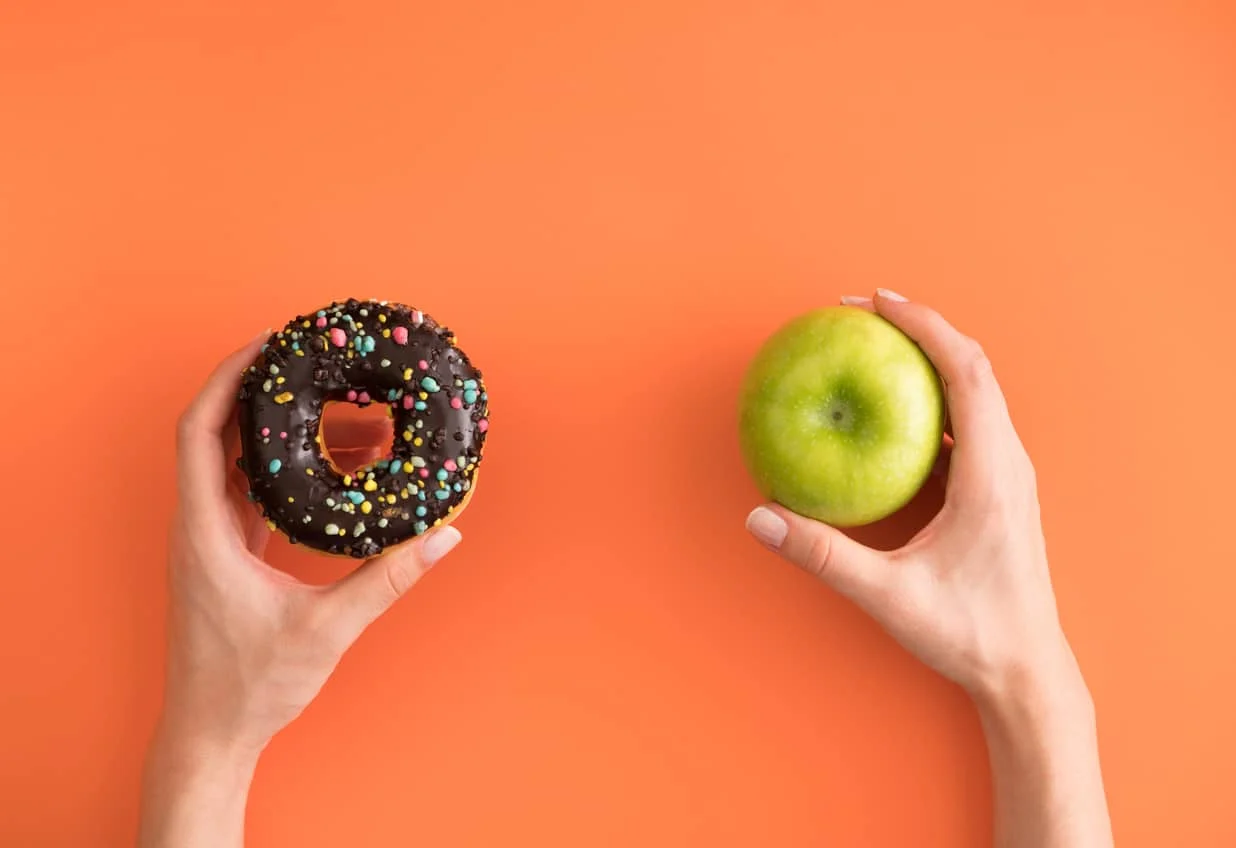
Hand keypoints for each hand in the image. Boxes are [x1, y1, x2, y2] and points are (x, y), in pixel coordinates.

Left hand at [140, 332, 461, 847]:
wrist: (210, 734)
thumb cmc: (249, 686)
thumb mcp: (327, 629)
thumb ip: (388, 580)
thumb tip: (443, 538)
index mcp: (205, 533)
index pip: (199, 431)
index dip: (228, 379)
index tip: (265, 344)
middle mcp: (198, 529)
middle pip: (213, 435)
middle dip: (254, 390)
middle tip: (302, 358)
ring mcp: (209, 545)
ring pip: (230, 465)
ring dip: (267, 430)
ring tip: (321, 404)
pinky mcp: (225, 560)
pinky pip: (244, 496)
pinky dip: (276, 470)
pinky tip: (319, 466)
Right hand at [745, 290, 1068, 700]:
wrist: (1025, 671)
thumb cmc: (969, 634)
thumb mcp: (888, 595)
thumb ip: (823, 554)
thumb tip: (760, 518)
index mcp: (993, 473)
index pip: (965, 371)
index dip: (923, 325)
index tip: (876, 301)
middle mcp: (1008, 463)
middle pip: (971, 368)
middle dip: (919, 330)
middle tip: (864, 312)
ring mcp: (1007, 476)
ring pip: (973, 393)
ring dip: (927, 361)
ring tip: (874, 348)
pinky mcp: (998, 492)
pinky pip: (965, 425)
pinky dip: (928, 401)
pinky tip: (888, 413)